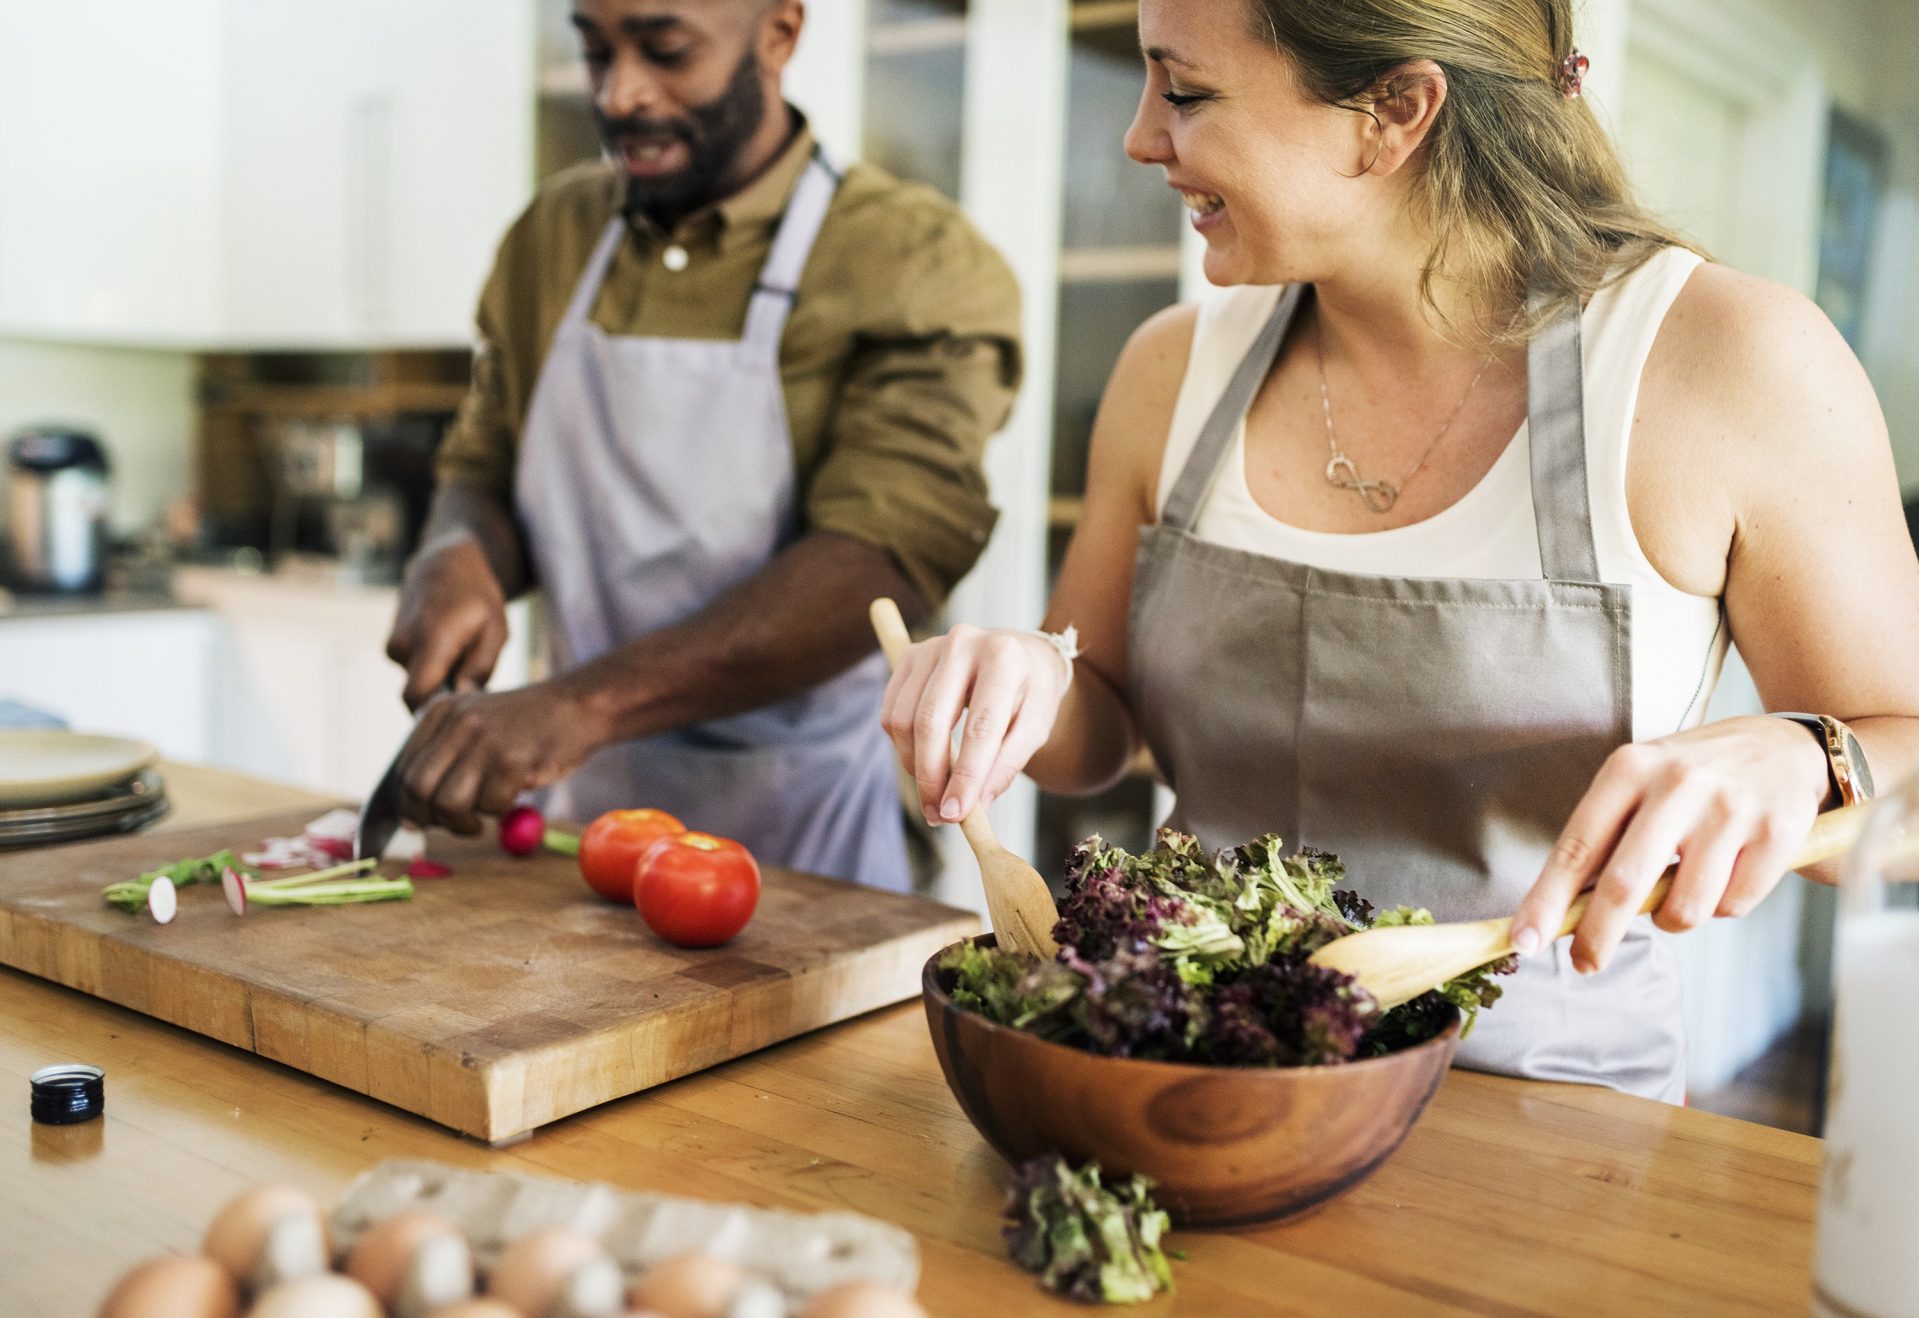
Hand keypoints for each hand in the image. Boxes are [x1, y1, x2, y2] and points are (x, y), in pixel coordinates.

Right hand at [386, 535, 509, 710]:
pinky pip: (413, 673)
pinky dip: (432, 671)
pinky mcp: (392, 649)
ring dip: (440, 682)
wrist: (445, 564)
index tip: (460, 714)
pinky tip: (451, 654)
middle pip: (418, 696)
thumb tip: (461, 700)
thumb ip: (480, 668)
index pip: (415, 697)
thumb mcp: (495, 631)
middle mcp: (403, 645)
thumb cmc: (478, 598)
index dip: (434, 714)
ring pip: (418, 684)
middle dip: (444, 698)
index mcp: (430, 640)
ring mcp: (393, 647)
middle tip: (473, 685)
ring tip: (464, 660)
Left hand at [396, 681, 601, 834]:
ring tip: (480, 820)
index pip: (403, 770)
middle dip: (431, 818)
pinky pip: (490, 805)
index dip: (409, 804)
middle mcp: (457, 722)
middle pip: (418, 788)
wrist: (577, 707)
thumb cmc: (525, 726)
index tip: (425, 819)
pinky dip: (499, 811)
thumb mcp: (475, 726)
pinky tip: (511, 797)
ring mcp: (485, 740)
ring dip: (462, 823)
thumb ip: (442, 761)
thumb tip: (410, 820)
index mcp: (440, 711)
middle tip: (455, 824)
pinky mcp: (513, 760)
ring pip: (448, 803)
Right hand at [880, 624, 1069, 824]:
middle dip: (931, 776)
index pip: (980, 726)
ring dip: (913, 766)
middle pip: (930, 721)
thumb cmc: (1031, 693)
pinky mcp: (909, 657)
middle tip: (939, 815)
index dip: (966, 775)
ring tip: (934, 792)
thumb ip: (1007, 765)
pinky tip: (923, 761)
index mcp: (1004, 658)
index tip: (957, 813)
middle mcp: (963, 643)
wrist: (1021, 654)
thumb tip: (975, 805)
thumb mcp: (1036, 727)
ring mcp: (930, 647)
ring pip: (903, 720)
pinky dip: (902, 746)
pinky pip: (891, 713)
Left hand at [1510, 716, 1829, 973]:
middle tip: (1584, 963)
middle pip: (1624, 885)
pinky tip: (1728, 875)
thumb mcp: (1640, 784)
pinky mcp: (1777, 833)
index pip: (1577, 847)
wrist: (1785, 747)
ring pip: (1685, 908)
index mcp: (1629, 768)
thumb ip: (1604, 840)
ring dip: (1673, 920)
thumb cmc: (1691, 778)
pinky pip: (1734, 906)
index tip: (1524, 940)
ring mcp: (1730, 808)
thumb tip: (1560, 914)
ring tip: (1681, 893)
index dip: (1547, 900)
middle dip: (1596, 936)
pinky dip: (1723, 907)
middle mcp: (1678, 783)